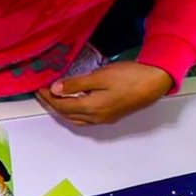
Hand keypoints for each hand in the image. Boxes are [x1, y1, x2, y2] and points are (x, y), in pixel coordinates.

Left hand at [36, 62, 172, 125]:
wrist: (155, 82)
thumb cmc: (130, 77)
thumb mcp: (100, 76)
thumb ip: (77, 84)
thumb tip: (55, 90)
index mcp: (92, 108)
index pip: (62, 106)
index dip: (49, 98)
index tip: (40, 88)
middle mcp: (96, 118)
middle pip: (67, 114)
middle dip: (52, 104)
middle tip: (43, 93)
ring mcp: (104, 119)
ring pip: (76, 118)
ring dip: (63, 110)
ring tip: (55, 98)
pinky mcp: (111, 116)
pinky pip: (85, 118)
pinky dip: (74, 111)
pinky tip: (74, 102)